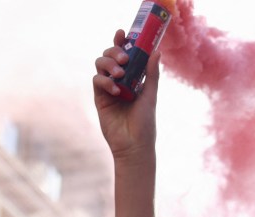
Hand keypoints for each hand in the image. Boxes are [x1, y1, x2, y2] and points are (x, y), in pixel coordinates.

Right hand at [93, 30, 160, 163]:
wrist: (134, 145)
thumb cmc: (145, 123)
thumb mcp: (150, 96)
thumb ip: (151, 74)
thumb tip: (156, 51)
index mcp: (134, 78)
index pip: (126, 55)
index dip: (122, 42)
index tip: (122, 32)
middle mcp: (120, 81)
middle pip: (110, 56)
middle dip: (114, 52)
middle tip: (124, 58)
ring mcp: (109, 89)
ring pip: (100, 65)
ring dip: (109, 64)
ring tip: (120, 75)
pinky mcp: (99, 98)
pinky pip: (97, 81)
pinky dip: (105, 81)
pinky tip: (116, 90)